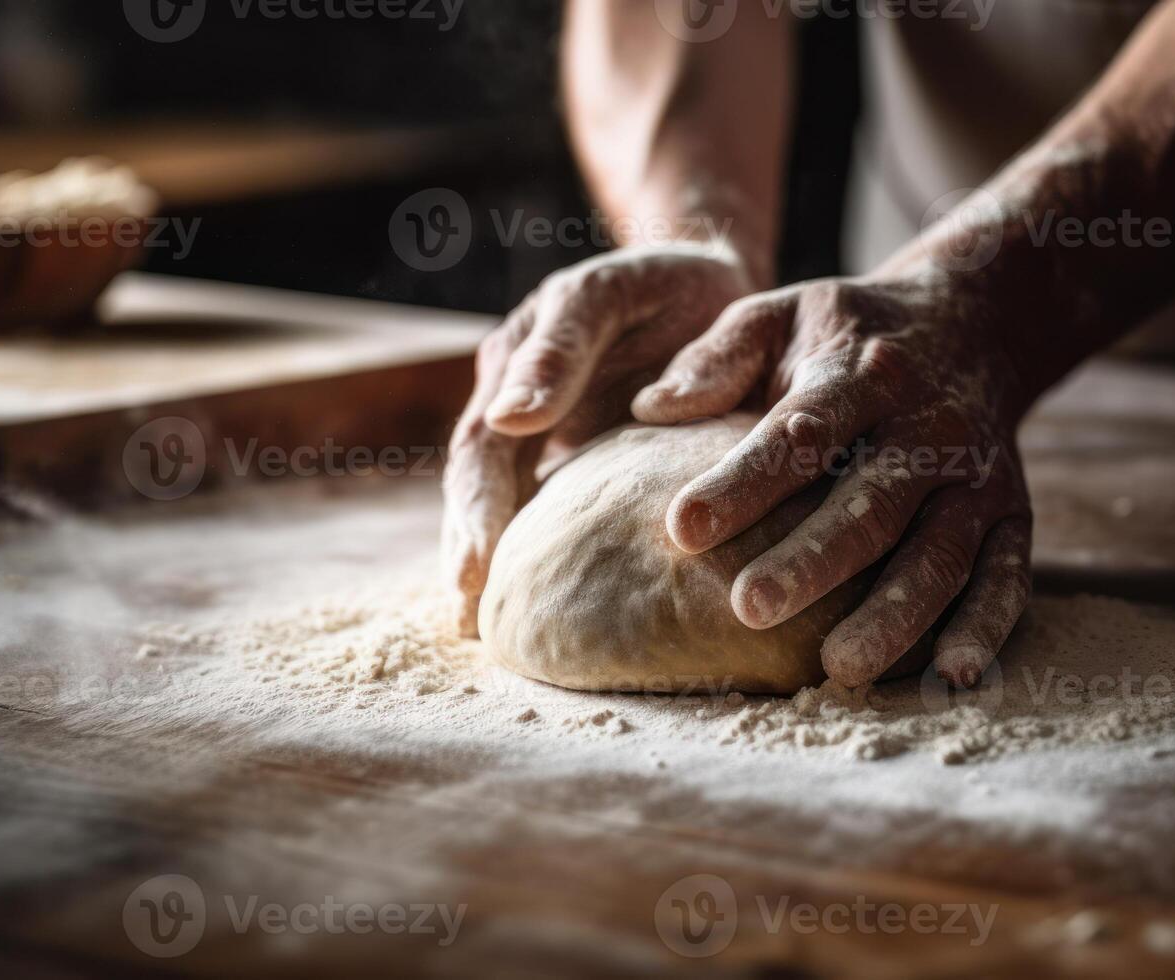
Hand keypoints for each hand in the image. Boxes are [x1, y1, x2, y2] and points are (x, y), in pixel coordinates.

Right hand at [443, 242, 759, 635]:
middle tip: (471, 618)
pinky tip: (537, 608)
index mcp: (513, 364)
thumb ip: (563, 346)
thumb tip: (511, 418)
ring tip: (482, 630)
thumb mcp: (610, 292)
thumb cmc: (663, 284)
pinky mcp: (576, 457)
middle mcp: (514, 404)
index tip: (480, 569)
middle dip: (470, 552)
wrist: (704, 280)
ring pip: (504, 504)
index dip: (476, 512)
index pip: (481, 449)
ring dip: (489, 562)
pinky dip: (534, 555)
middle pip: (478, 488)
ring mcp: (541, 434)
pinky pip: (548, 510)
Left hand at [632, 272, 1033, 688]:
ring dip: (894, 611)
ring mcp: (975, 476)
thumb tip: (649, 408)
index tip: (682, 528)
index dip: (742, 482)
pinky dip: (986, 626)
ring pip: (939, 549)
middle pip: (870, 502)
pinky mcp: (1012, 513)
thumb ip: (715, 358)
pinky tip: (954, 676)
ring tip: (840, 666)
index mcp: (857, 374)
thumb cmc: (847, 333)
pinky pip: (1008, 574)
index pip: (798, 433)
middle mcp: (926, 426)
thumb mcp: (779, 314)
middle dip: (812, 560)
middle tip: (749, 610)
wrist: (976, 319)